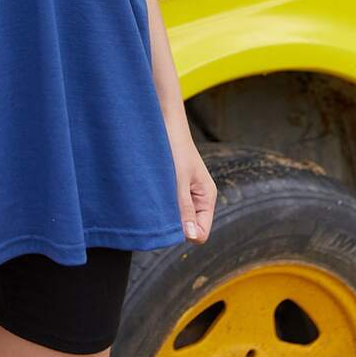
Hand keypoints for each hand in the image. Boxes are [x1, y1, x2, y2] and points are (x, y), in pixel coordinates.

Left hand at [164, 113, 217, 243]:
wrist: (161, 120)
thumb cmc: (174, 145)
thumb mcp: (179, 179)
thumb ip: (184, 207)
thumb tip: (192, 237)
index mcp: (207, 197)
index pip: (200, 233)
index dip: (185, 233)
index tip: (168, 220)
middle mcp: (197, 198)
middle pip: (186, 227)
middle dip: (172, 223)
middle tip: (157, 207)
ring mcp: (183, 192)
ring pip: (174, 216)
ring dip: (163, 211)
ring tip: (153, 195)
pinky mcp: (170, 186)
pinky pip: (166, 204)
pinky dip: (157, 202)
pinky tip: (148, 191)